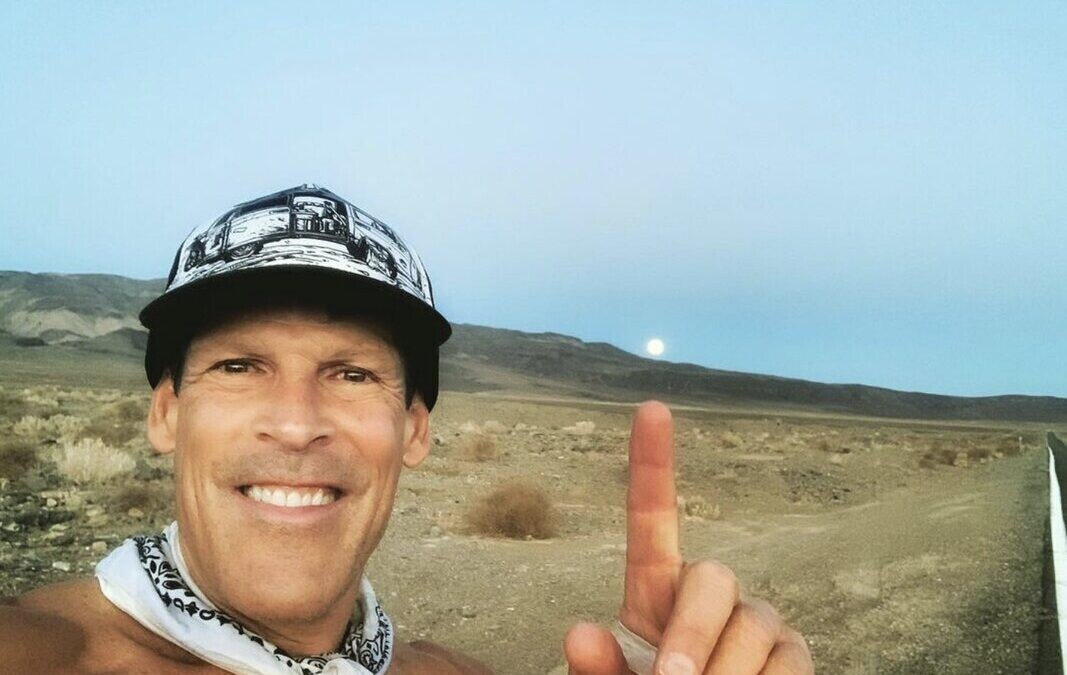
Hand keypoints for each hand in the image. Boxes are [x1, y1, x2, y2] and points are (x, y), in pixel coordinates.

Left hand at [563, 402, 812, 673]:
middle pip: (713, 578)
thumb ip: (600, 667)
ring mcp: (755, 623)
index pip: (652, 519)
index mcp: (654, 592)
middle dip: (693, 633)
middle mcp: (709, 594)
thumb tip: (579, 634)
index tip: (651, 407)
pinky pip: (791, 660)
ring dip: (727, 673)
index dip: (652, 464)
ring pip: (755, 624)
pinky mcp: (793, 654)